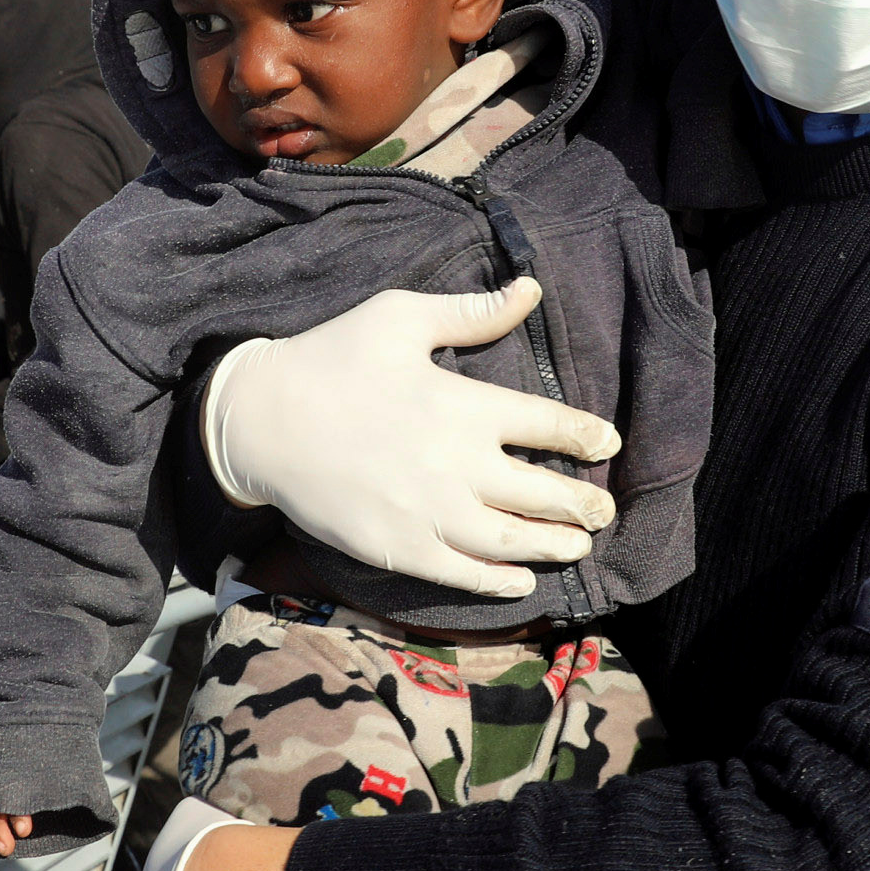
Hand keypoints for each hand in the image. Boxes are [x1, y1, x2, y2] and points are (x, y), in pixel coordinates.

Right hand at [202, 279, 620, 599]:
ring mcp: (431, 512)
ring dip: (556, 545)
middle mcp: (458, 463)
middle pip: (543, 492)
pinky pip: (465, 574)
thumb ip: (472, 311)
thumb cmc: (330, 359)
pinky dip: (501, 581)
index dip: (586, 437)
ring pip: (514, 540)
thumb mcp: (400, 317)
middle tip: (605, 511)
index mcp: (464, 404)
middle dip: (584, 504)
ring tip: (580, 546)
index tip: (608, 446)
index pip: (549, 424)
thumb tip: (532, 289)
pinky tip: (522, 579)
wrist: (260, 421)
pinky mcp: (401, 547)